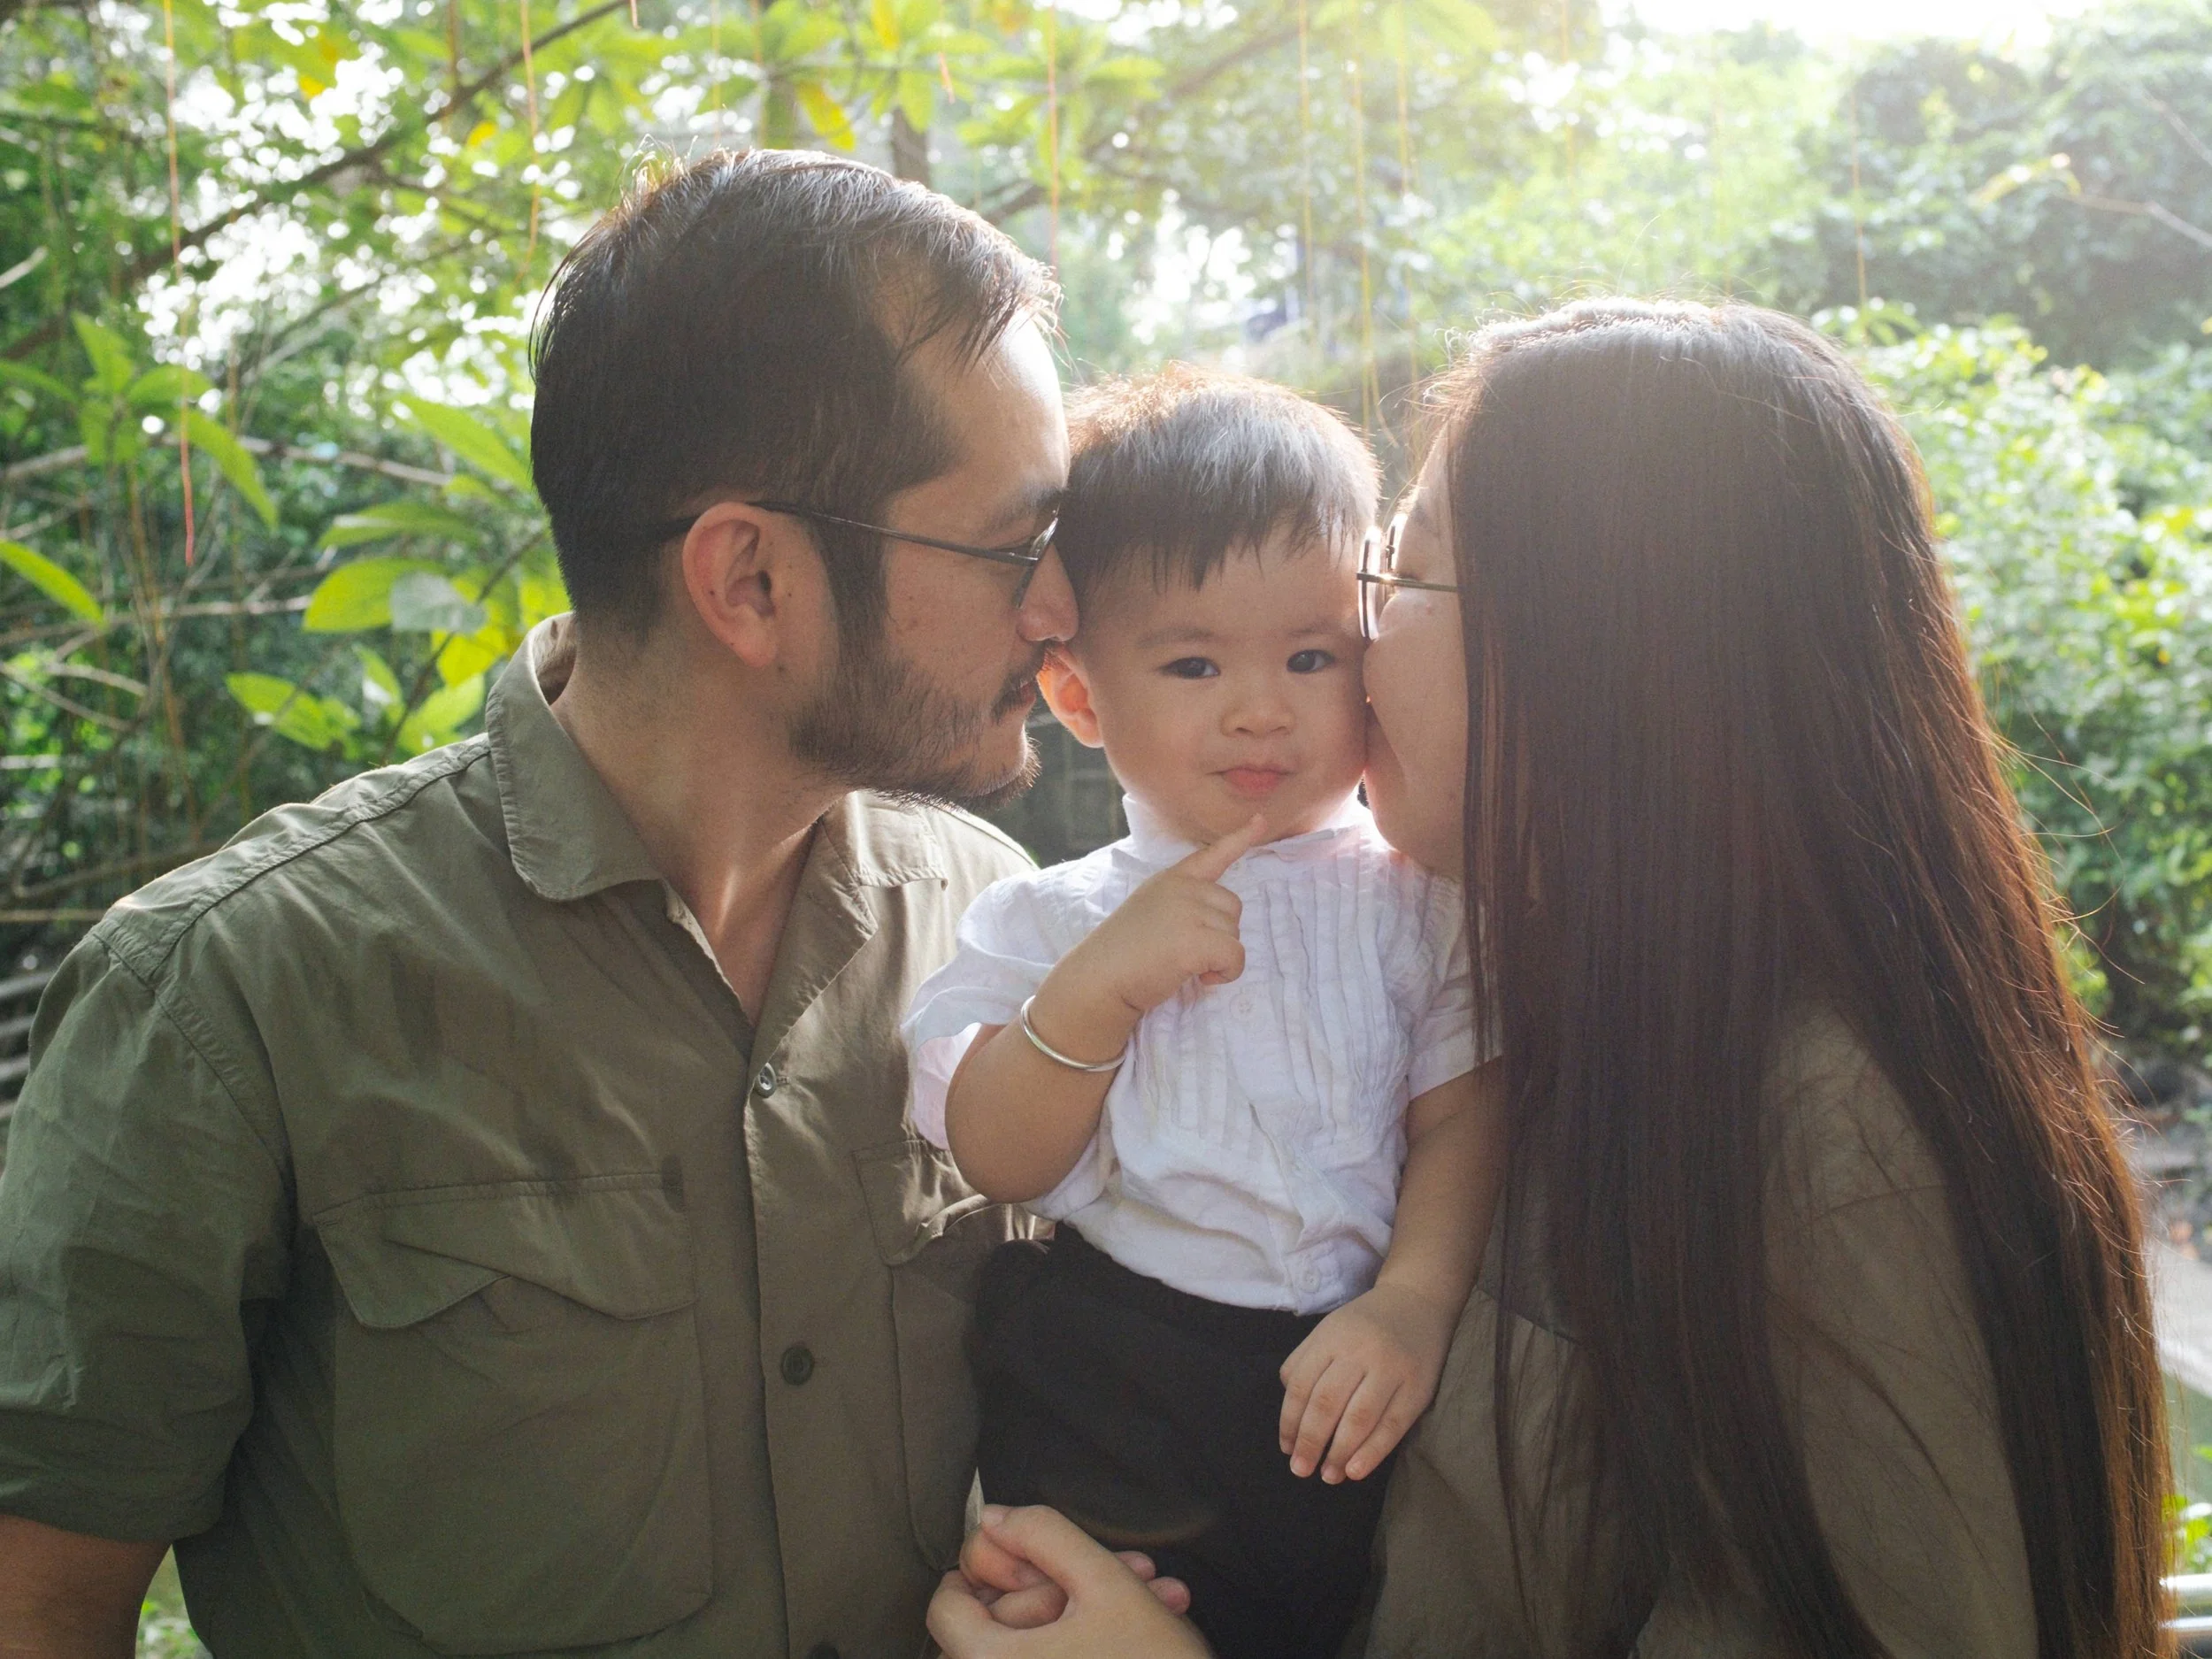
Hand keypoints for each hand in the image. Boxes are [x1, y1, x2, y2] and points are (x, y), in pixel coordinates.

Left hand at [953, 1509, 1191, 1629]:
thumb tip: (992, 1519)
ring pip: (1030, 1648)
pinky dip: (1082, 1645)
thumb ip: (1045, 1535)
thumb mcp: (1107, 1584)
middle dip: (1065, 1586)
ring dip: (1083, 1614)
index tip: (1034, 1555)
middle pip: (997, 1626)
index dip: (987, 1566)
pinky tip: (1132, 1631)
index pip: (947, 1606)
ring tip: (1150, 1597)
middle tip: (1127, 1571)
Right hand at [1029, 815, 1266, 1060]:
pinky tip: (1201, 978)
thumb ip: (1180, 903)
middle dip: (1219, 933)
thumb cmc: (1122, 953)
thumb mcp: (1150, 909)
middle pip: (1232, 907)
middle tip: (1186, 950)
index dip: (1240, 838)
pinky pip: (1236, 957)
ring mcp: (1190, 911)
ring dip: (1219, 956)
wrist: (1099, 978)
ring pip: (1235, 934)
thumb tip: (1214, 922)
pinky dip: (1226, 973)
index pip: (1211, 854)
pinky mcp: (1197, 940)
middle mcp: (1183, 888)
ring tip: (1185, 964)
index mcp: (1171, 878)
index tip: (1261, 820)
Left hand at [1278, 1281, 1455, 1482]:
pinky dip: (1372, 1452)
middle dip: (1311, 1442)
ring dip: (1339, 1453)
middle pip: (1327, 1404)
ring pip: (1359, 1418)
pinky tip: (1355, 1471)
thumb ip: (1304, 1362)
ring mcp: (1392, 1369)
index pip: (1301, 1386)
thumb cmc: (1365, 1324)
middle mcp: (1360, 1352)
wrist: (1418, 1302)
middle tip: (1301, 1470)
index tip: (1286, 1449)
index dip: (1290, 1422)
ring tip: (1328, 1475)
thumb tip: (1291, 1412)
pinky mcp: (1418, 1388)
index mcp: (1332, 1337)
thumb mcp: (1329, 1330)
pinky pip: (1392, 1426)